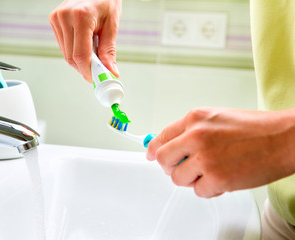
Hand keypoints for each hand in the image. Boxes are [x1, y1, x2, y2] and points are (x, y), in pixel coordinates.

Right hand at [49, 0, 120, 82]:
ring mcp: (57, 18)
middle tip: (98, 72)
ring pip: (66, 53)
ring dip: (80, 61)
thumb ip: (108, 50)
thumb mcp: (112, 24)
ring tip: (94, 54)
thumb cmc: (106, 0)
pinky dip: (74, 51)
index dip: (88, 71)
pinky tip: (85, 45)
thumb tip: (110, 71)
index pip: (80, 54)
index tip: (96, 80)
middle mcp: (65, 17)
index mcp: (81, 16)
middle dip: (85, 68)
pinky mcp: (54, 20)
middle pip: (71, 57)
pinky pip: (64, 45)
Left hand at [147, 107, 294, 197]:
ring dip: (191, 179)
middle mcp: (196, 136)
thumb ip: (191, 130)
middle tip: (183, 167)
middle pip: (162, 159)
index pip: (161, 137)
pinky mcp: (217, 178)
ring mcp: (205, 158)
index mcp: (194, 119)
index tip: (151, 155)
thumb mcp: (216, 118)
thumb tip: (170, 145)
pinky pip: (198, 191)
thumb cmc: (255, 128)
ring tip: (209, 172)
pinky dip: (208, 189)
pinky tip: (222, 179)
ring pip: (178, 178)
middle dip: (170, 166)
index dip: (153, 149)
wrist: (283, 138)